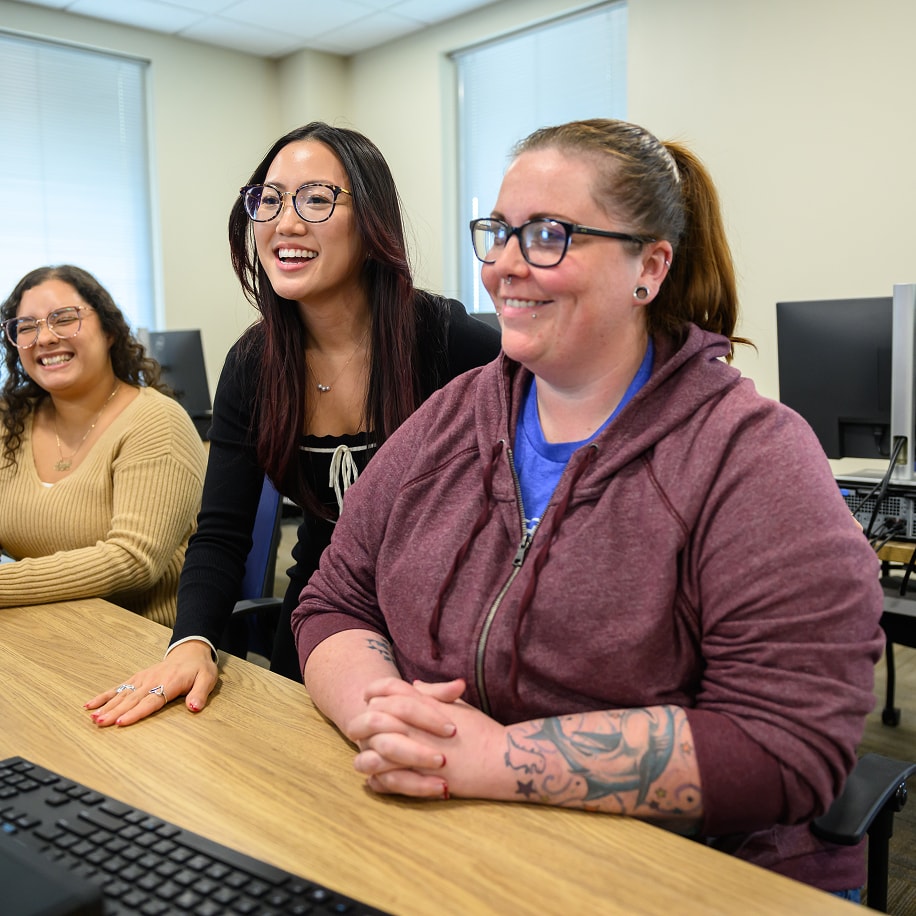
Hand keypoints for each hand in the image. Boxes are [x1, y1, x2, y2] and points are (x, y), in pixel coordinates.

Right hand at [85, 641, 217, 726]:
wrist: (191, 651)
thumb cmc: (199, 669)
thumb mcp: (207, 679)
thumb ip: (200, 694)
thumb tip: (194, 708)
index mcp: (170, 683)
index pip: (151, 701)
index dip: (136, 712)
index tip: (121, 722)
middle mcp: (152, 680)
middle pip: (132, 699)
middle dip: (115, 712)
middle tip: (100, 724)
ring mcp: (142, 679)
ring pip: (122, 694)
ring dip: (107, 706)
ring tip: (93, 718)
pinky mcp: (137, 678)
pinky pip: (119, 687)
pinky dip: (104, 696)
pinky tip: (90, 705)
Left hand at [347, 677, 505, 800]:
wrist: (503, 758)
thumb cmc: (484, 732)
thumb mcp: (458, 706)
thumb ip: (434, 693)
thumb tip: (412, 685)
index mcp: (425, 703)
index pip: (388, 689)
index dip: (374, 692)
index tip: (369, 699)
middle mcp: (417, 724)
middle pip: (374, 715)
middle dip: (363, 722)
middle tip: (359, 730)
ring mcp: (416, 750)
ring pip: (374, 749)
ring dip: (366, 754)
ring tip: (366, 758)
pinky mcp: (420, 776)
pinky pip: (386, 779)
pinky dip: (377, 780)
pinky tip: (376, 780)